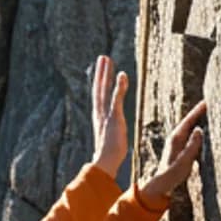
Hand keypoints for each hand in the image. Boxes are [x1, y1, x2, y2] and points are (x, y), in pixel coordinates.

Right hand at [90, 53, 129, 179]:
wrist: (105, 163)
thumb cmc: (109, 157)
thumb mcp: (110, 144)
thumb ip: (110, 138)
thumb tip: (109, 141)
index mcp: (99, 119)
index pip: (99, 97)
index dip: (99, 83)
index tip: (101, 71)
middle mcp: (100, 114)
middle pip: (98, 89)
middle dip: (100, 73)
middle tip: (102, 57)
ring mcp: (106, 115)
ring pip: (104, 90)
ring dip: (105, 74)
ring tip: (106, 59)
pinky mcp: (114, 117)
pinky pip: (116, 98)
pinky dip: (118, 86)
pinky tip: (122, 74)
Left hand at [138, 98, 206, 205]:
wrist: (161, 184)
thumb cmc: (172, 174)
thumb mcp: (184, 161)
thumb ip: (192, 146)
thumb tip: (199, 130)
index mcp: (176, 139)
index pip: (188, 121)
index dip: (197, 111)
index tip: (206, 102)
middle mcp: (176, 139)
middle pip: (189, 122)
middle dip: (198, 113)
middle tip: (210, 104)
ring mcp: (177, 144)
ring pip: (189, 128)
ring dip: (198, 121)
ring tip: (208, 114)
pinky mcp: (180, 150)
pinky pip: (190, 136)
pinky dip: (197, 130)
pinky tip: (203, 131)